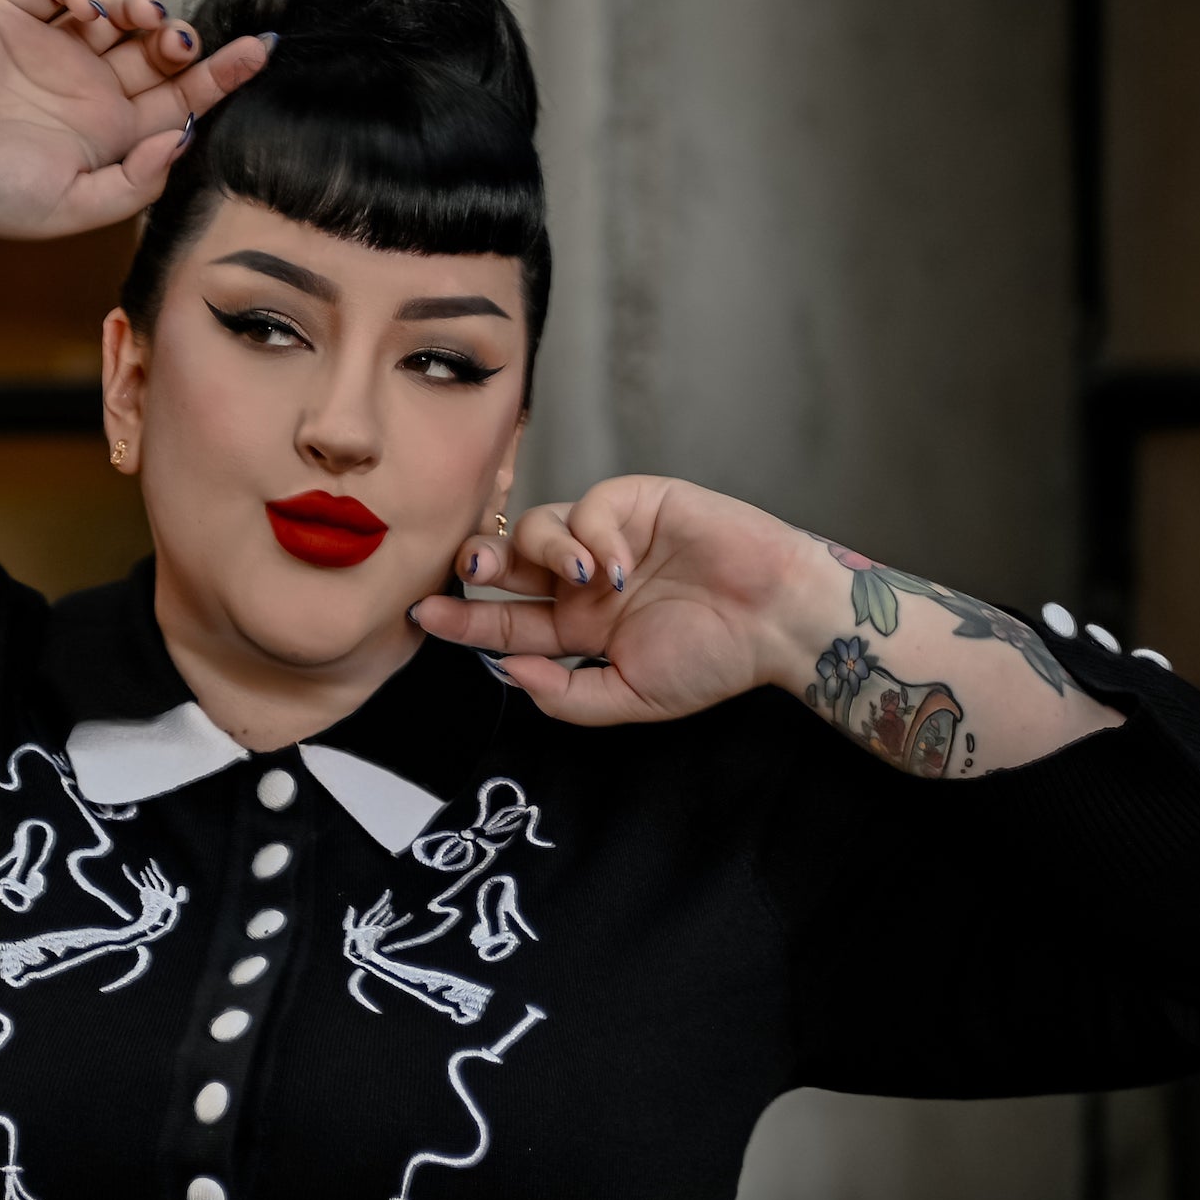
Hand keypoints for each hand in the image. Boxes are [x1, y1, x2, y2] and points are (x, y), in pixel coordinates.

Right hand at [0, 0, 270, 238]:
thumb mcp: (72, 205)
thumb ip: (136, 179)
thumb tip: (185, 136)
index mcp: (114, 135)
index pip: (184, 100)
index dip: (224, 74)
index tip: (261, 52)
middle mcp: (92, 88)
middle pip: (161, 52)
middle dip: (185, 41)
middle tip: (180, 44)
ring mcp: (56, 49)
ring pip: (122, 12)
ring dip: (144, 6)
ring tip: (143, 21)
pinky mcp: (16, 16)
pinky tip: (86, 8)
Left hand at [410, 477, 816, 726]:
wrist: (776, 617)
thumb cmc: (715, 660)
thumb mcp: (631, 697)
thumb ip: (565, 694)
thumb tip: (503, 669)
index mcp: (579, 629)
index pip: (505, 621)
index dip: (463, 618)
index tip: (423, 615)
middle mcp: (584, 582)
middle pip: (506, 566)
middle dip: (478, 564)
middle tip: (470, 572)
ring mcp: (607, 539)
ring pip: (537, 530)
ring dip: (546, 551)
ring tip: (585, 580)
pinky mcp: (635, 503)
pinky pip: (588, 506)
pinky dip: (596, 535)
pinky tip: (625, 564)